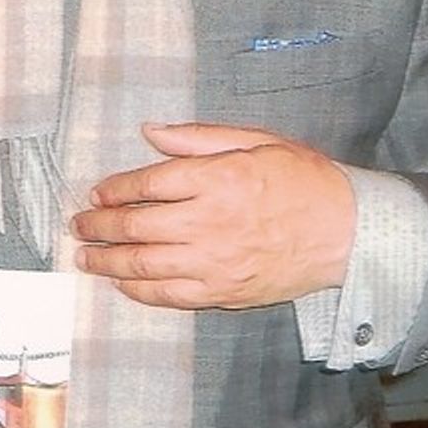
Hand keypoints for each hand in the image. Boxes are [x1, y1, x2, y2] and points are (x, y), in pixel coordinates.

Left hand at [71, 122, 355, 309]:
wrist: (349, 232)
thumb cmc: (304, 180)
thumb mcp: (257, 141)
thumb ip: (199, 138)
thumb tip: (151, 132)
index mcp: (217, 179)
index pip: (148, 183)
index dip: (115, 189)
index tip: (97, 193)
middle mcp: (209, 222)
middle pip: (136, 226)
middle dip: (99, 226)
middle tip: (78, 225)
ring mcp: (214, 262)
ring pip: (144, 265)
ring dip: (107, 261)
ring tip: (85, 256)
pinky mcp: (223, 292)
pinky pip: (169, 295)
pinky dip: (139, 291)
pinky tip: (122, 283)